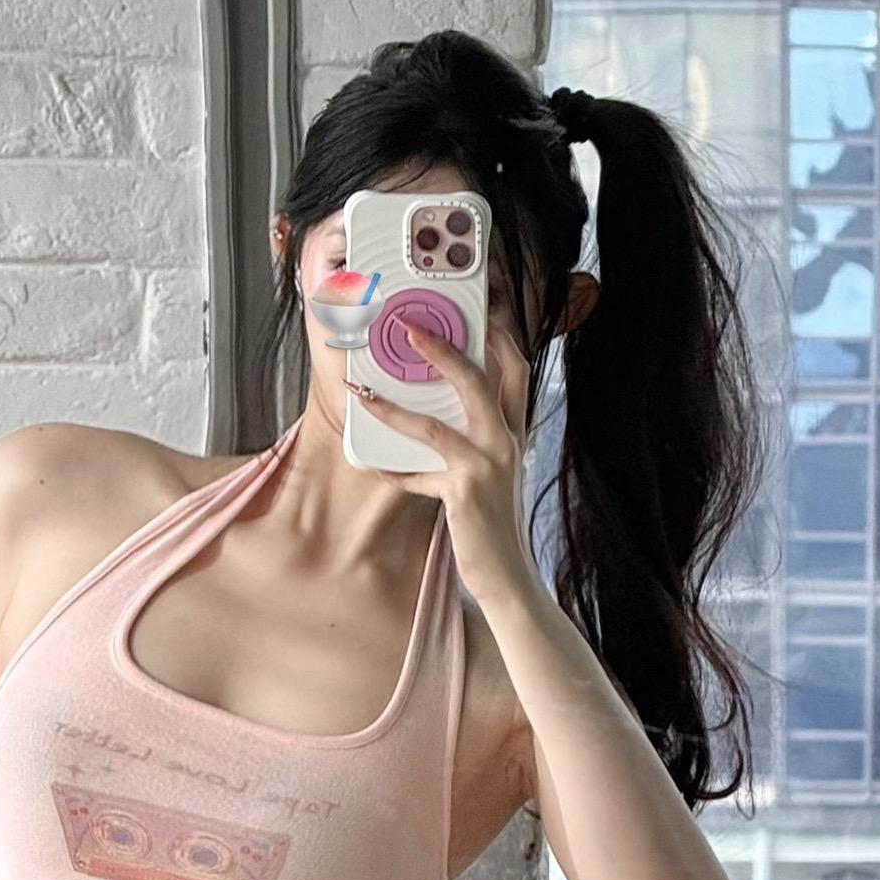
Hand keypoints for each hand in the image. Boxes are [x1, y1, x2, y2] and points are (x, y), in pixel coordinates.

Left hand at [349, 310, 539, 609]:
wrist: (508, 574)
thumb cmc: (491, 520)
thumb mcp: (488, 471)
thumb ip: (469, 440)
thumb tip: (429, 413)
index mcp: (514, 430)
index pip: (515, 367)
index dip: (498, 332)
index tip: (477, 305)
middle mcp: (506, 441)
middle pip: (481, 378)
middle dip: (445, 349)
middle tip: (410, 327)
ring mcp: (488, 466)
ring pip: (437, 424)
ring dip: (395, 408)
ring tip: (364, 394)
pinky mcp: (465, 493)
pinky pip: (418, 474)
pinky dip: (394, 471)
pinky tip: (374, 467)